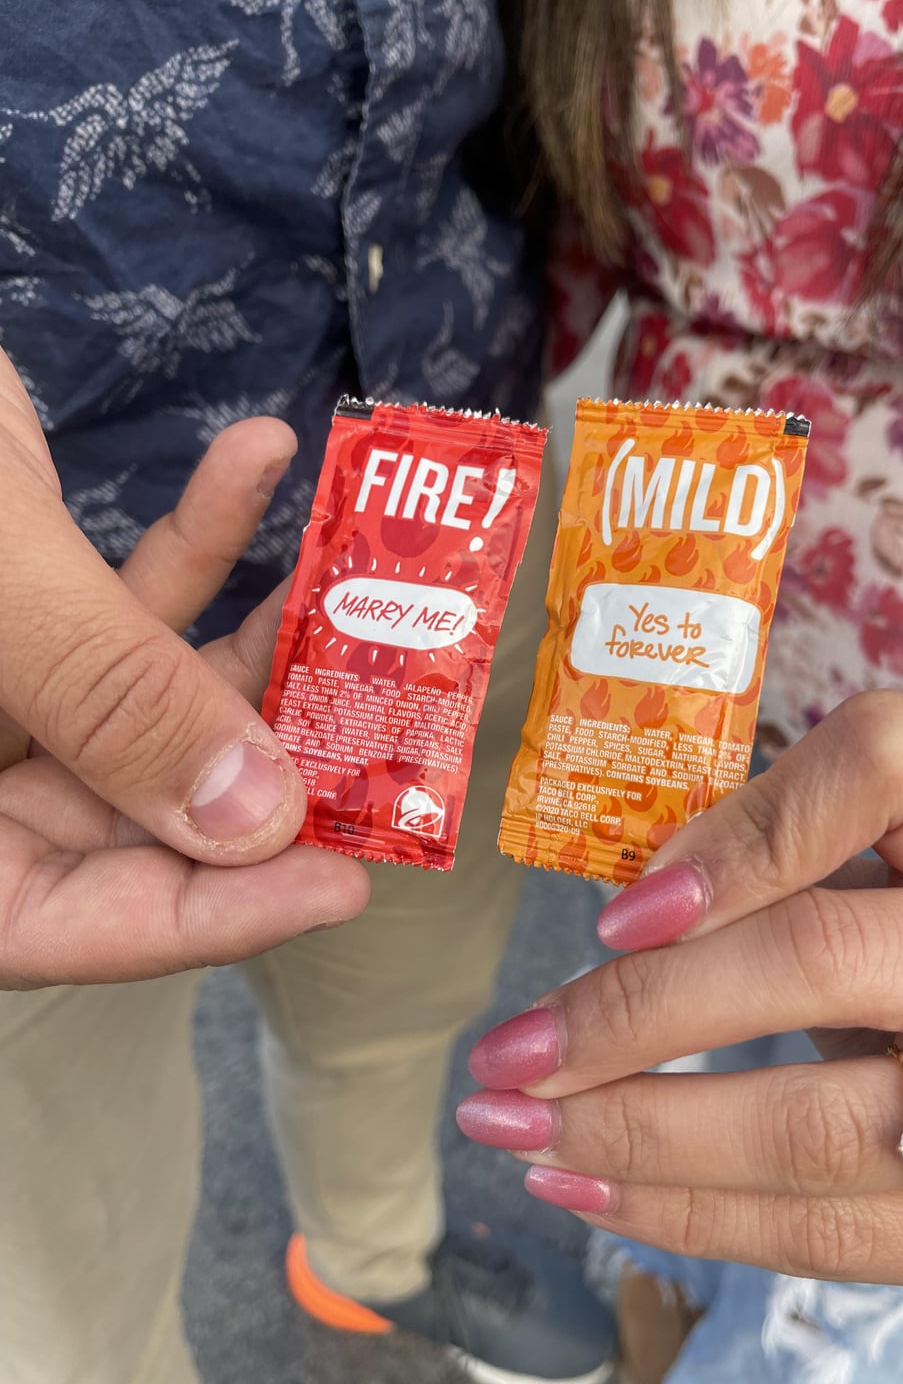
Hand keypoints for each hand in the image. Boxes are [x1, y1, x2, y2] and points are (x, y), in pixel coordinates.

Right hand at [0, 378, 369, 986]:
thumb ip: (109, 700)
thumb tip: (257, 823)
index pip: (58, 927)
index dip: (207, 920)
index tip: (344, 884)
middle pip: (121, 816)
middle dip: (258, 760)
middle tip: (384, 723)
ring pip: (135, 706)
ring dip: (244, 635)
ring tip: (350, 581)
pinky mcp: (0, 616)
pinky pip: (102, 602)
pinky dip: (178, 541)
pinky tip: (254, 456)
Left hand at [459, 692, 902, 1312]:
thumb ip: (803, 871)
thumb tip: (634, 910)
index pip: (884, 766)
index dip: (743, 831)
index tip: (619, 911)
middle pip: (822, 961)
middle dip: (636, 1012)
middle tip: (505, 1052)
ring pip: (816, 1132)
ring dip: (636, 1136)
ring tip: (513, 1130)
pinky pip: (833, 1242)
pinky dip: (691, 1218)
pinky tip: (594, 1194)